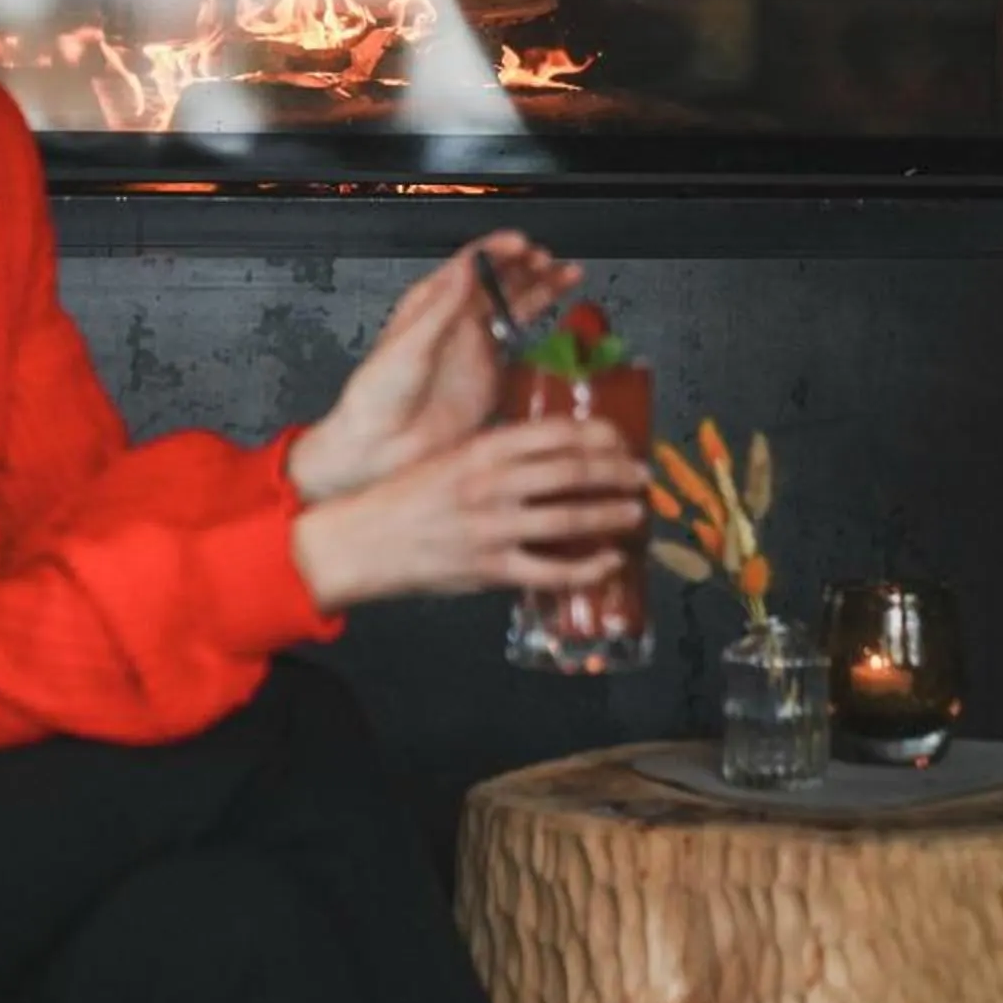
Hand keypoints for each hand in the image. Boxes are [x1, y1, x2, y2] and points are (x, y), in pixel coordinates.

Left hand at [288, 231, 580, 502]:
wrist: (382, 447)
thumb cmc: (377, 396)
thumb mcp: (407, 346)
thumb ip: (440, 307)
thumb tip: (464, 267)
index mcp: (429, 304)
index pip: (470, 265)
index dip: (497, 251)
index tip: (521, 245)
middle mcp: (455, 320)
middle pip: (498, 280)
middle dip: (526, 265)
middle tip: (549, 260)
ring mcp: (475, 346)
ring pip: (514, 305)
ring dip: (541, 287)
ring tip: (567, 274)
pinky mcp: (490, 374)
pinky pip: (520, 341)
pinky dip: (541, 326)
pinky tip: (558, 314)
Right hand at [290, 415, 646, 611]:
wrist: (361, 541)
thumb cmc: (402, 499)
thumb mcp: (448, 458)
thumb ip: (494, 455)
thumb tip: (547, 454)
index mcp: (481, 449)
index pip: (556, 432)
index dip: (599, 435)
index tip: (621, 439)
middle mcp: (492, 483)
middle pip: (573, 470)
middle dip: (617, 471)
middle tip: (641, 475)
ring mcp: (493, 527)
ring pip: (570, 517)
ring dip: (612, 514)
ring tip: (635, 512)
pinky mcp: (491, 568)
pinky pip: (553, 570)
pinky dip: (588, 567)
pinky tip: (609, 562)